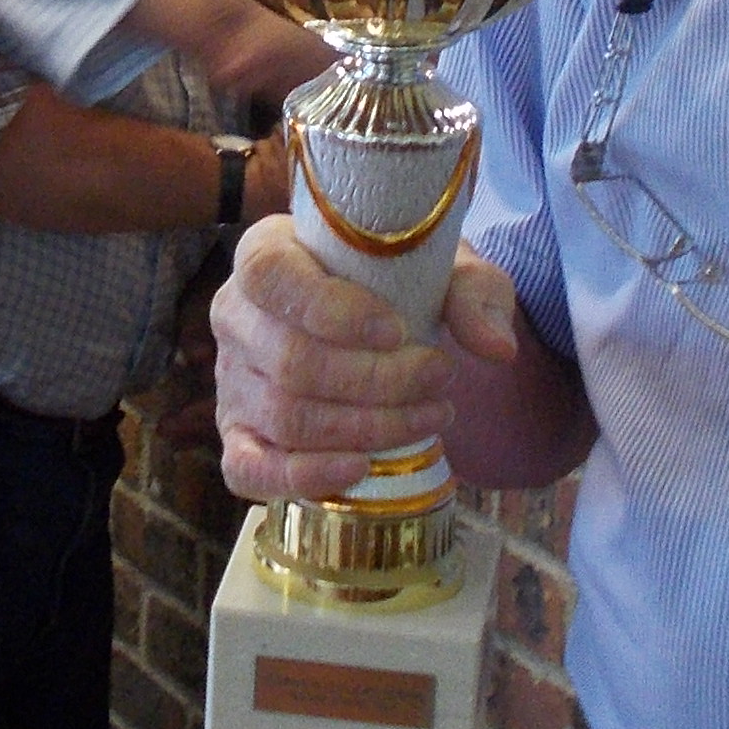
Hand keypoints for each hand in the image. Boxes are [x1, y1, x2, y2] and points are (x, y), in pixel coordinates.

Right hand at [208, 216, 520, 498]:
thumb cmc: (404, 286)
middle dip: (377, 381)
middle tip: (441, 377)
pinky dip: (303, 476)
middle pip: (291, 362)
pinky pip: (248, 470)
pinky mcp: (239, 435)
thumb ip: (473, 295)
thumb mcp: (446, 271)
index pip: (272, 277)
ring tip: (430, 416)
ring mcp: (232, 381)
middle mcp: (235, 315)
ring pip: (286, 418)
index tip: (399, 331)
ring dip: (367, 427)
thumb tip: (497, 348)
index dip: (333, 311)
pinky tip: (360, 469)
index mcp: (266, 252)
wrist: (386, 326)